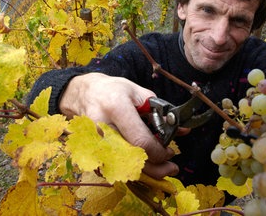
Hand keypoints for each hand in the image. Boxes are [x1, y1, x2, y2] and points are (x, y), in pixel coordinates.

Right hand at [59, 72, 177, 178]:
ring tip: (162, 169)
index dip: (159, 151)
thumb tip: (181, 130)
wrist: (84, 95)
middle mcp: (103, 128)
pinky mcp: (91, 153)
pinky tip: (143, 167)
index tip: (170, 150)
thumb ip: (161, 113)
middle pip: (133, 160)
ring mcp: (94, 143)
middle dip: (156, 168)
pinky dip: (131, 171)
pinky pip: (115, 170)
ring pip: (124, 169)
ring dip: (146, 173)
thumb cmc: (113, 91)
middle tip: (171, 167)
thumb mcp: (139, 93)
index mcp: (116, 108)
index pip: (141, 141)